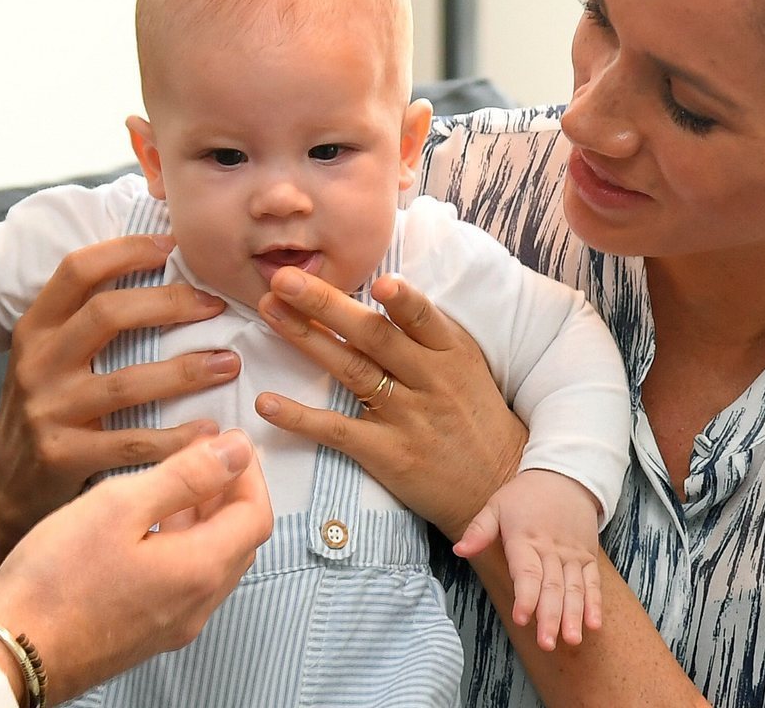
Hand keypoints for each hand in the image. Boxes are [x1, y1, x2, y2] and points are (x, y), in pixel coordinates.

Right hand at [0, 234, 236, 564]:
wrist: (10, 486)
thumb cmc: (49, 408)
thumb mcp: (50, 356)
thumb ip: (86, 319)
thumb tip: (155, 262)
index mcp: (35, 328)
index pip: (77, 270)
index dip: (126, 250)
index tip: (173, 247)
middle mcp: (37, 363)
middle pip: (107, 314)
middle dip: (170, 303)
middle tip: (216, 305)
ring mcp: (48, 411)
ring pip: (126, 382)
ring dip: (187, 371)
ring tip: (229, 364)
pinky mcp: (63, 456)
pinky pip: (131, 442)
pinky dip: (176, 438)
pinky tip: (209, 431)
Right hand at [0, 429, 272, 703]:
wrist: (13, 651)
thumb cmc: (56, 579)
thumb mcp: (120, 506)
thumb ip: (185, 476)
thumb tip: (235, 451)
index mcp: (199, 570)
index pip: (256, 515)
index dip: (249, 473)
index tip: (228, 442)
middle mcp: (197, 605)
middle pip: (240, 541)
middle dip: (231, 493)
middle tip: (205, 456)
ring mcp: (173, 625)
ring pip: (212, 563)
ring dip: (206, 519)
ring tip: (175, 482)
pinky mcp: (147, 633)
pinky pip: (185, 583)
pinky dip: (182, 545)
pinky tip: (147, 526)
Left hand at [251, 267, 525, 539]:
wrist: (498, 485)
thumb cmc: (475, 417)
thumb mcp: (467, 366)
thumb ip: (427, 332)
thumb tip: (380, 286)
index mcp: (451, 352)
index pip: (423, 318)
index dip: (402, 300)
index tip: (377, 279)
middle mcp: (430, 380)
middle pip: (373, 336)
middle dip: (326, 303)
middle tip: (284, 278)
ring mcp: (407, 417)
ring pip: (351, 370)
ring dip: (305, 338)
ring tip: (269, 312)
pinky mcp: (388, 453)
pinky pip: (337, 431)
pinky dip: (299, 417)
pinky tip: (267, 403)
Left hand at [453, 469, 604, 650]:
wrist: (564, 476)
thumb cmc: (524, 495)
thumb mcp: (496, 505)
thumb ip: (478, 530)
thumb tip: (459, 551)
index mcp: (525, 539)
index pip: (527, 572)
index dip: (525, 596)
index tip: (522, 618)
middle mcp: (551, 550)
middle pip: (552, 587)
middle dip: (550, 617)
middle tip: (546, 642)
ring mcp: (572, 555)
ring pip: (574, 589)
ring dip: (573, 616)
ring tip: (572, 640)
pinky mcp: (587, 557)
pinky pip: (592, 583)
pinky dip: (594, 604)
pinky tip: (593, 625)